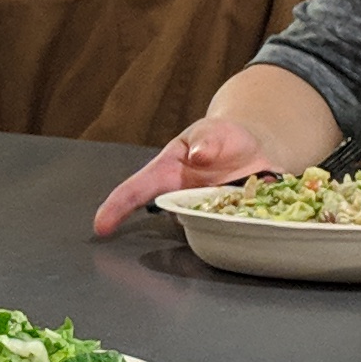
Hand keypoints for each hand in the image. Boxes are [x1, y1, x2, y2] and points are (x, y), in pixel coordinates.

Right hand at [92, 113, 271, 236]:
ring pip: (201, 228)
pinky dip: (245, 224)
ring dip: (218, 224)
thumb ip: (206, 140)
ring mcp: (203, 214)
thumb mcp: (212, 130)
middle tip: (201, 219)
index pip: (135, 191)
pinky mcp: (227, 224)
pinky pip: (232, 231)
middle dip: (177, 225)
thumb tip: (199, 155)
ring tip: (240, 200)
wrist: (254, 150)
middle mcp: (181, 199)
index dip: (116, 208)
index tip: (101, 226)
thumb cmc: (223, 138)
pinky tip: (259, 212)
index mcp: (167, 174)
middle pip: (169, 216)